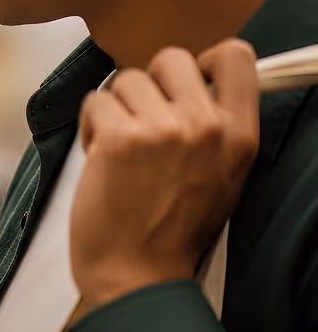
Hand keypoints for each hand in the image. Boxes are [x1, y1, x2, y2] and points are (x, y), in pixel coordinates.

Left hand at [70, 39, 259, 309]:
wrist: (137, 276)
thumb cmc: (172, 231)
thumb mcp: (223, 177)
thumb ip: (217, 128)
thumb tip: (197, 81)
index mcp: (240, 135)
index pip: (236, 55)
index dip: (202, 62)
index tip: (183, 87)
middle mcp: (206, 126)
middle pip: (171, 57)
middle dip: (148, 85)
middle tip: (142, 122)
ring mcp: (162, 129)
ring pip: (126, 79)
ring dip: (115, 109)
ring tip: (120, 150)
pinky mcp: (119, 138)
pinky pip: (95, 101)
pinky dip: (91, 125)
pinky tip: (100, 158)